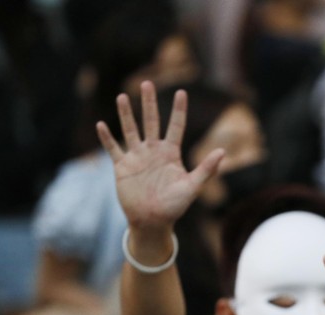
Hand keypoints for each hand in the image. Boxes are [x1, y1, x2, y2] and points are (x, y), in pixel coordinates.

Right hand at [96, 81, 223, 234]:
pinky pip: (113, 149)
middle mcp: (153, 151)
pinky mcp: (122, 167)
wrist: (153, 221)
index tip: (182, 92)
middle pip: (151, 122)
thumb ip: (206, 169)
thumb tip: (223, 152)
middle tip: (147, 82)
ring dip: (126, 114)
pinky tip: (101, 124)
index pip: (176, 126)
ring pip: (130, 130)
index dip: (179, 110)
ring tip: (122, 96)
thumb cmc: (175, 206)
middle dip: (149, 103)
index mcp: (171, 153)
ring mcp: (137, 157)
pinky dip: (107, 138)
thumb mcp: (192, 187)